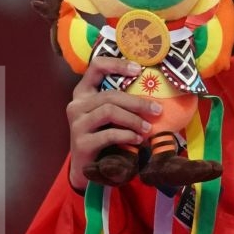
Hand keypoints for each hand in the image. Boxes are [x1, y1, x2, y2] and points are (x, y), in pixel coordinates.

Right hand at [67, 56, 161, 189]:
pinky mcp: (81, 143)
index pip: (96, 66)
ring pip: (109, 111)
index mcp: (83, 93)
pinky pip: (109, 134)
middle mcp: (76, 105)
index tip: (138, 69)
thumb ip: (119, 102)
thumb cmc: (102, 136)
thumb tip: (153, 93)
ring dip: (133, 120)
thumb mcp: (108, 116)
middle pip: (109, 95)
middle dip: (137, 102)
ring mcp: (77, 124)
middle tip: (157, 110)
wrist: (86, 168)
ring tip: (147, 128)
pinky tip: (137, 140)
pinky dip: (127, 136)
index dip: (117, 64)